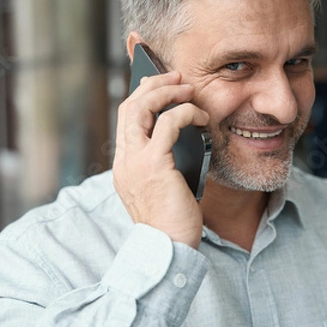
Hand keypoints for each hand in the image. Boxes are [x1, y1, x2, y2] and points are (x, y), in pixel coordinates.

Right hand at [113, 71, 208, 248]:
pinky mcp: (154, 165)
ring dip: (167, 91)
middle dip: (153, 85)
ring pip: (141, 108)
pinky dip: (186, 113)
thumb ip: (160, 163)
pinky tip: (202, 118)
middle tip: (176, 77)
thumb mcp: (160, 188)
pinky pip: (168, 124)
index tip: (159, 86)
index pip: (125, 119)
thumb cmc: (170, 222)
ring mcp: (135, 161)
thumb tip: (179, 139)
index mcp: (124, 165)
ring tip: (188, 89)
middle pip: (129, 107)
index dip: (141, 97)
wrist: (167, 249)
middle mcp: (124, 160)